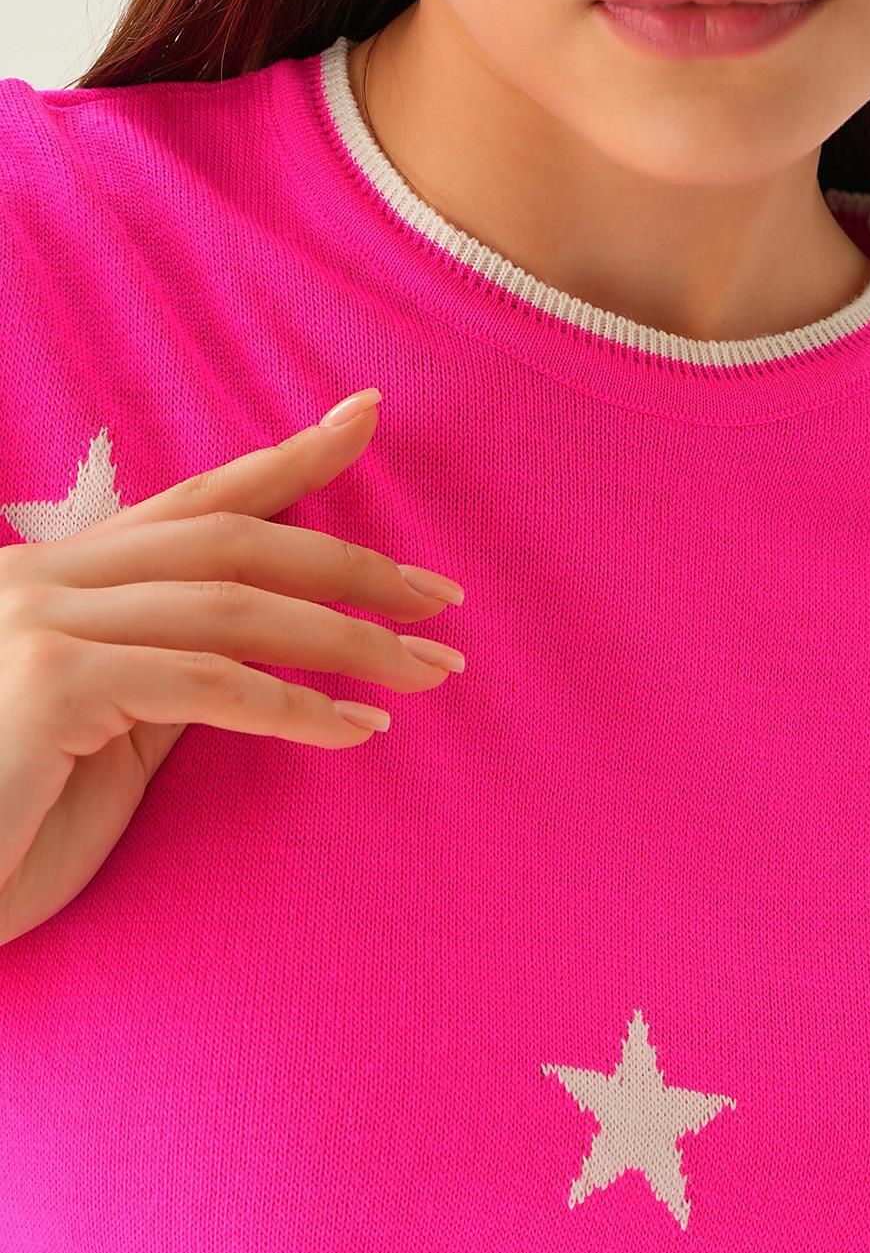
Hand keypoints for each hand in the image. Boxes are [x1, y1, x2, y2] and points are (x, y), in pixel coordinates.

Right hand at [0, 392, 464, 944]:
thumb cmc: (4, 833)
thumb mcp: (104, 743)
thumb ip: (168, 682)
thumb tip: (262, 654)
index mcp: (56, 582)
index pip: (189, 503)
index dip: (285, 460)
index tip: (366, 420)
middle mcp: (43, 580)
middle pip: (230, 539)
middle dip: (348, 562)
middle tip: (442, 598)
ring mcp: (40, 622)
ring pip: (234, 604)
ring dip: (348, 639)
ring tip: (430, 670)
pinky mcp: (53, 681)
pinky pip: (208, 682)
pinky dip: (296, 708)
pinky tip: (361, 731)